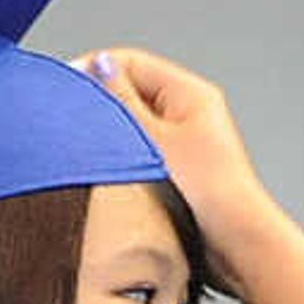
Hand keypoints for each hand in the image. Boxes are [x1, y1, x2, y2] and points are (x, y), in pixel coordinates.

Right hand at [77, 46, 277, 270]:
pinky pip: (141, 151)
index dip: (93, 70)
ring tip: (94, 153)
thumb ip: (122, 100)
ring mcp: (184, 140)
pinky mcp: (179, 169)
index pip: (129, 62)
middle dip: (101, 105)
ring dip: (113, 136)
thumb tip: (99, 64)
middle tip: (74, 125)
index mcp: (188, 93)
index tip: (65, 91)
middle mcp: (188, 111)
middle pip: (130, 92)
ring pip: (133, 125)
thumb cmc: (209, 191)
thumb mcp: (154, 139)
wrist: (237, 242)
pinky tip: (111, 175)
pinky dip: (124, 158)